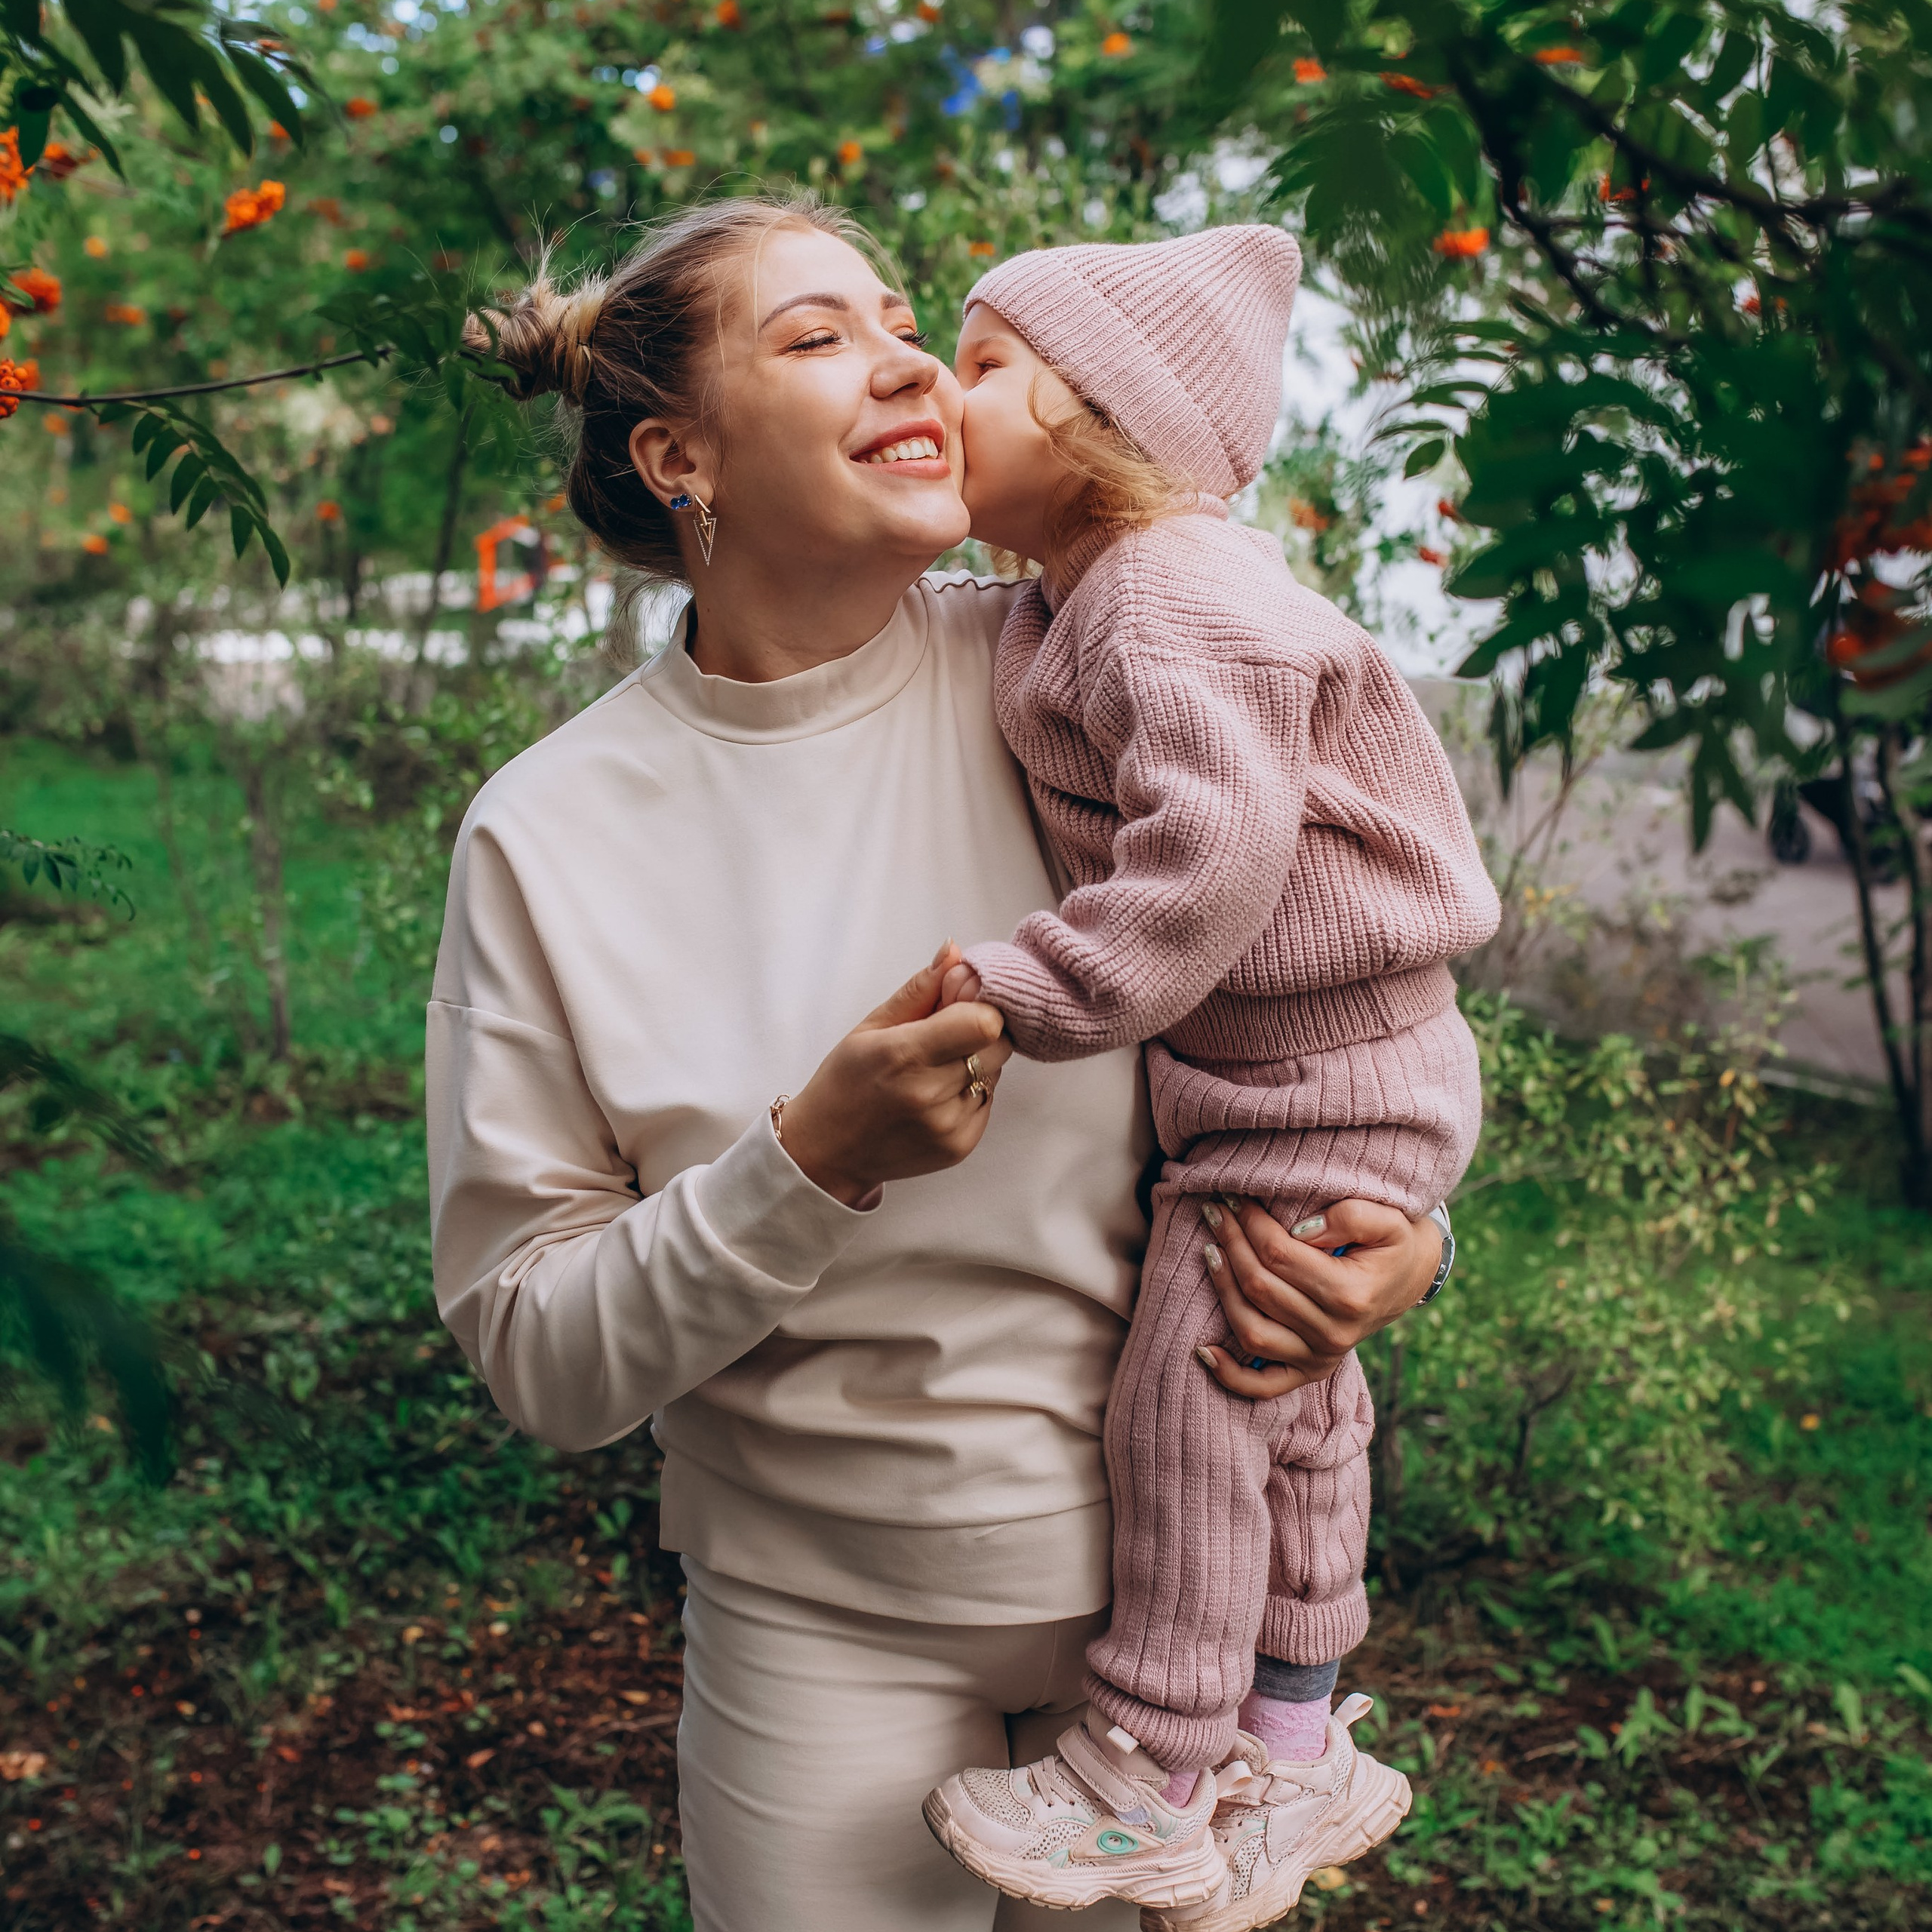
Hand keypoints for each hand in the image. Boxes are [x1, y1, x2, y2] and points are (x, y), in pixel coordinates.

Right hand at [780, 943, 1011, 1206]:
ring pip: (995, 1073)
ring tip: (934, 1069)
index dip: (980, 1005)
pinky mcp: (960, 1147)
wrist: (827, 1153)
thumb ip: (920, 990)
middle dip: (980, 1031)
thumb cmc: (844, 1082)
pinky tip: (936, 1095)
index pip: (983, 1022)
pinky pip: (987, 1102)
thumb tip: (955, 951)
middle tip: (947, 1035)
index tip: (960, 1004)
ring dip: (976, 1062)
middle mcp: (930, 1094)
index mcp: (904, 1055)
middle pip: (997, 1045)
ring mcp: (948, 1126)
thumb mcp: (871, 1027)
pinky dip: (970, 1091)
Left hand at [1195, 1196, 1442, 1399]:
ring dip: (1222, 1289)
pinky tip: (1203, 1350)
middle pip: (1260, 1287)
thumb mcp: (1387, 1218)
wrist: (1410, 1276)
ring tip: (1210, 1249)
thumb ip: (1349, 1216)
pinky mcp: (1309, 1371)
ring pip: (1251, 1331)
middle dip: (1231, 1243)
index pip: (1280, 1255)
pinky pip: (1263, 1385)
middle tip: (1215, 1210)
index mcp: (1351, 1295)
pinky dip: (1230, 1375)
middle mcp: (1334, 1334)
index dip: (1250, 1223)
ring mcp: (1320, 1358)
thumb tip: (1299, 1230)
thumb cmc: (1393, 1241)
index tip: (1234, 1196)